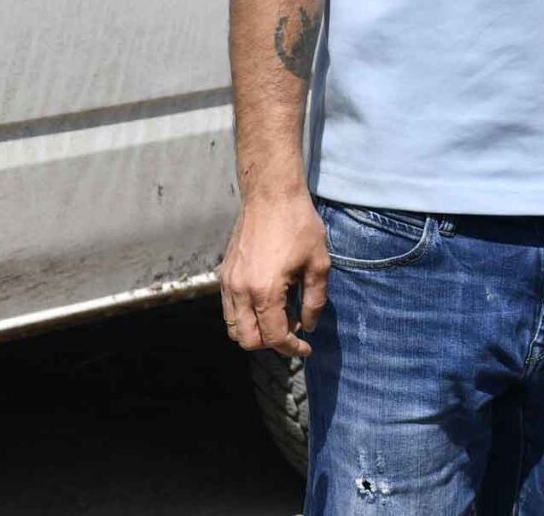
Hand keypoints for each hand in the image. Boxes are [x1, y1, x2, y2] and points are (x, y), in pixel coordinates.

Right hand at [219, 190, 327, 356]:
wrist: (271, 194)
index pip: (274, 337)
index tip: (305, 348)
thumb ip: (315, 300)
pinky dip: (244, 316)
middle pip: (247, 340)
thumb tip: (309, 326)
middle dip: (271, 344)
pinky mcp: (224, 273)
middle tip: (294, 331)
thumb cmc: (299, 225)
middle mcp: (240, 291)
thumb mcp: (319, 263)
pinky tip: (267, 302)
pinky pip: (228, 308)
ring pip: (233, 327)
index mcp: (265, 292)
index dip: (291, 348)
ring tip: (281, 316)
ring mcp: (228, 283)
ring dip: (255, 331)